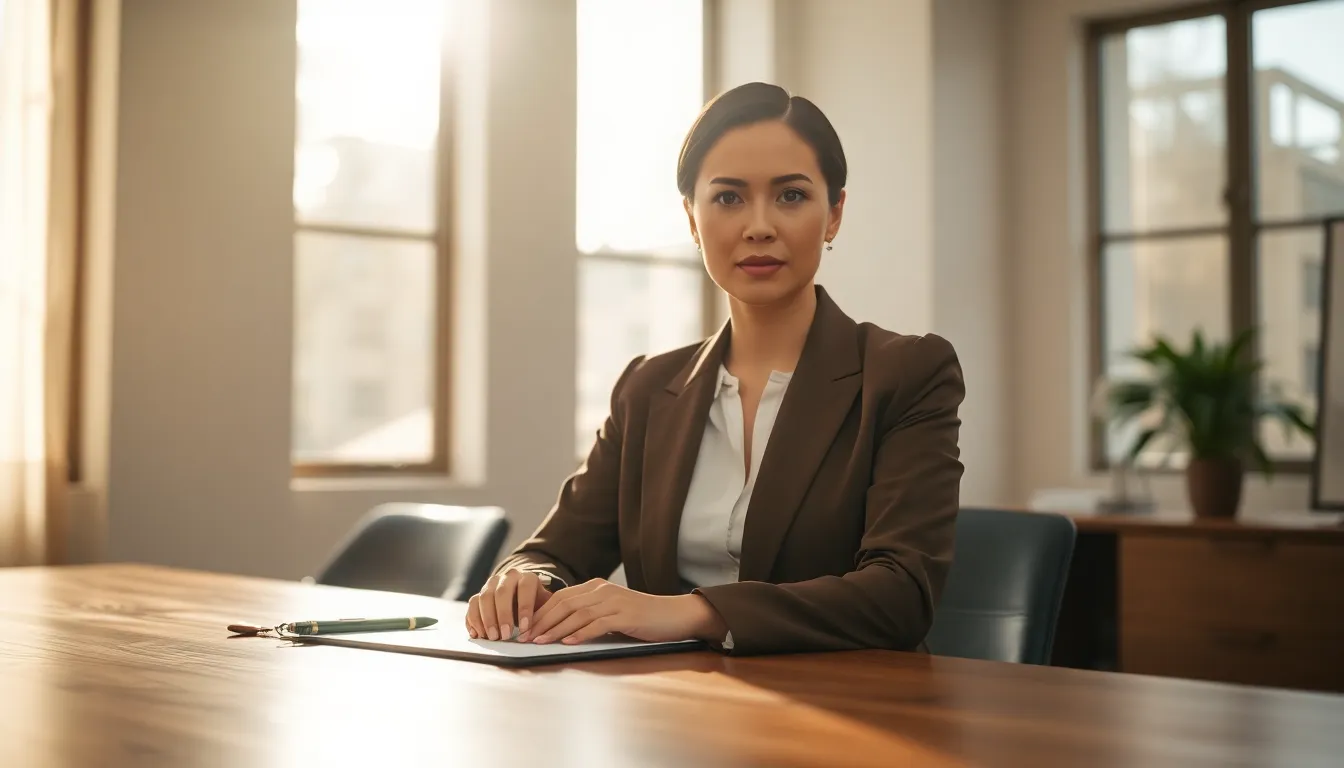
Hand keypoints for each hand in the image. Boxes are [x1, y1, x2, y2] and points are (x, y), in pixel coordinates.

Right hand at [465, 570, 553, 640]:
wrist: (520, 594)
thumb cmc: (535, 603)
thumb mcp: (544, 605)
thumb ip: (544, 614)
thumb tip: (544, 631)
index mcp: (526, 577)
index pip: (525, 588)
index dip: (525, 608)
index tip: (524, 628)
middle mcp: (507, 577)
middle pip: (502, 593)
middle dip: (503, 616)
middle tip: (505, 635)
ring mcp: (491, 584)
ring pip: (484, 597)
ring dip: (487, 619)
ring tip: (492, 637)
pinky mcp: (479, 594)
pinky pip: (472, 604)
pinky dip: (473, 620)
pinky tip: (477, 634)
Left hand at [526, 578, 725, 645]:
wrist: (675, 615)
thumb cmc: (641, 617)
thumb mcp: (611, 612)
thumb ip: (589, 615)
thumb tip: (561, 630)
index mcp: (596, 587)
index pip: (560, 597)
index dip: (540, 613)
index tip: (524, 628)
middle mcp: (603, 590)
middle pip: (564, 603)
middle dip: (541, 621)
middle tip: (524, 637)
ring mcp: (615, 601)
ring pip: (577, 613)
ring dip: (555, 628)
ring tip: (539, 641)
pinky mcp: (626, 615)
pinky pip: (598, 624)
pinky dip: (581, 633)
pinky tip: (568, 642)